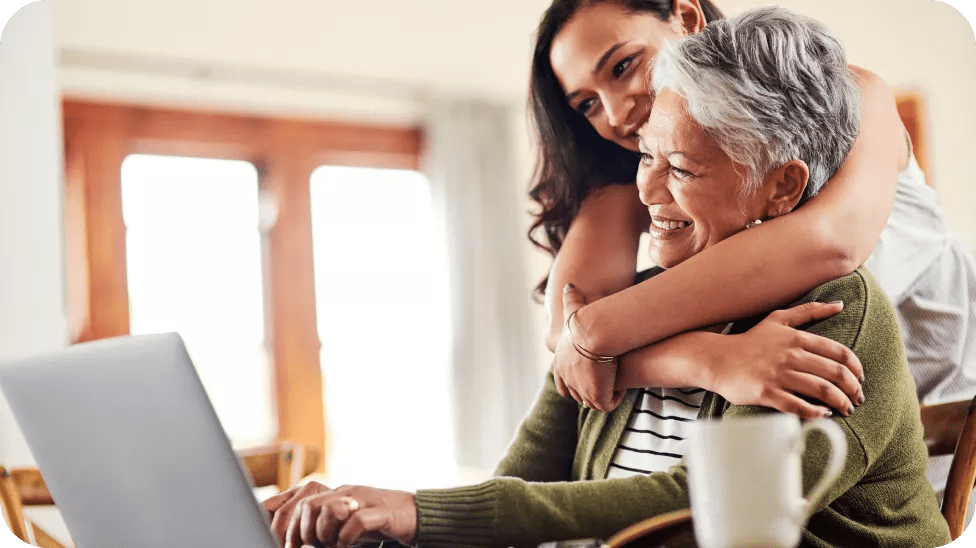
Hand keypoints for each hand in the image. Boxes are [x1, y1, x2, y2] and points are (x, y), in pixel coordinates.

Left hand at [266, 482, 416, 547]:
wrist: (416, 513)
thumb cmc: (378, 521)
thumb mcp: (346, 522)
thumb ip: (326, 526)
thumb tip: (300, 543)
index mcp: (336, 495)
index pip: (301, 503)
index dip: (289, 528)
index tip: (291, 546)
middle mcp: (346, 494)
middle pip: (309, 506)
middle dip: (304, 533)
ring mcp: (363, 501)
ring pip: (329, 511)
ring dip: (324, 534)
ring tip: (331, 546)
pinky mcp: (381, 513)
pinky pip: (357, 522)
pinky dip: (347, 538)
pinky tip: (348, 545)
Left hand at [553, 284, 625, 411]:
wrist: (594, 333)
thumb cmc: (585, 321)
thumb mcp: (574, 309)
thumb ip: (571, 299)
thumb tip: (570, 285)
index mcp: (560, 365)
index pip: (563, 383)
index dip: (575, 382)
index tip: (590, 376)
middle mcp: (567, 380)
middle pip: (577, 395)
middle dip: (591, 390)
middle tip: (606, 381)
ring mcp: (581, 391)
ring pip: (592, 401)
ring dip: (604, 394)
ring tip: (616, 384)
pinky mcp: (597, 397)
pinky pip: (607, 404)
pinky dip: (615, 397)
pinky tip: (623, 386)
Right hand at [709, 301, 864, 419]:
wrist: (717, 359)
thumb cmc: (750, 341)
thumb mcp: (778, 319)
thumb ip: (810, 311)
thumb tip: (840, 304)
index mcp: (796, 338)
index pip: (839, 353)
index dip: (856, 368)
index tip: (860, 379)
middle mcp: (790, 355)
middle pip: (835, 374)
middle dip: (853, 389)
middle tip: (857, 399)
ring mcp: (778, 375)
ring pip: (821, 390)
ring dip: (840, 403)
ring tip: (846, 409)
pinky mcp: (767, 393)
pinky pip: (799, 406)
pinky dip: (816, 412)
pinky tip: (822, 414)